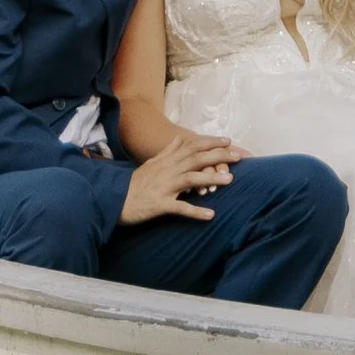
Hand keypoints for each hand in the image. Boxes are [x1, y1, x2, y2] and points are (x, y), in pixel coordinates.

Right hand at [118, 130, 236, 227]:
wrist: (115, 200)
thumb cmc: (135, 184)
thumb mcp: (151, 163)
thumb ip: (167, 152)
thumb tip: (178, 139)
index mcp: (167, 161)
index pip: (193, 147)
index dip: (211, 143)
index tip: (228, 141)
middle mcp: (168, 170)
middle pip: (197, 159)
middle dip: (219, 156)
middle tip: (239, 156)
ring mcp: (165, 187)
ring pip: (192, 179)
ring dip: (211, 179)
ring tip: (230, 180)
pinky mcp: (161, 204)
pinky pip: (181, 208)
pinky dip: (196, 211)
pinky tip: (210, 215)